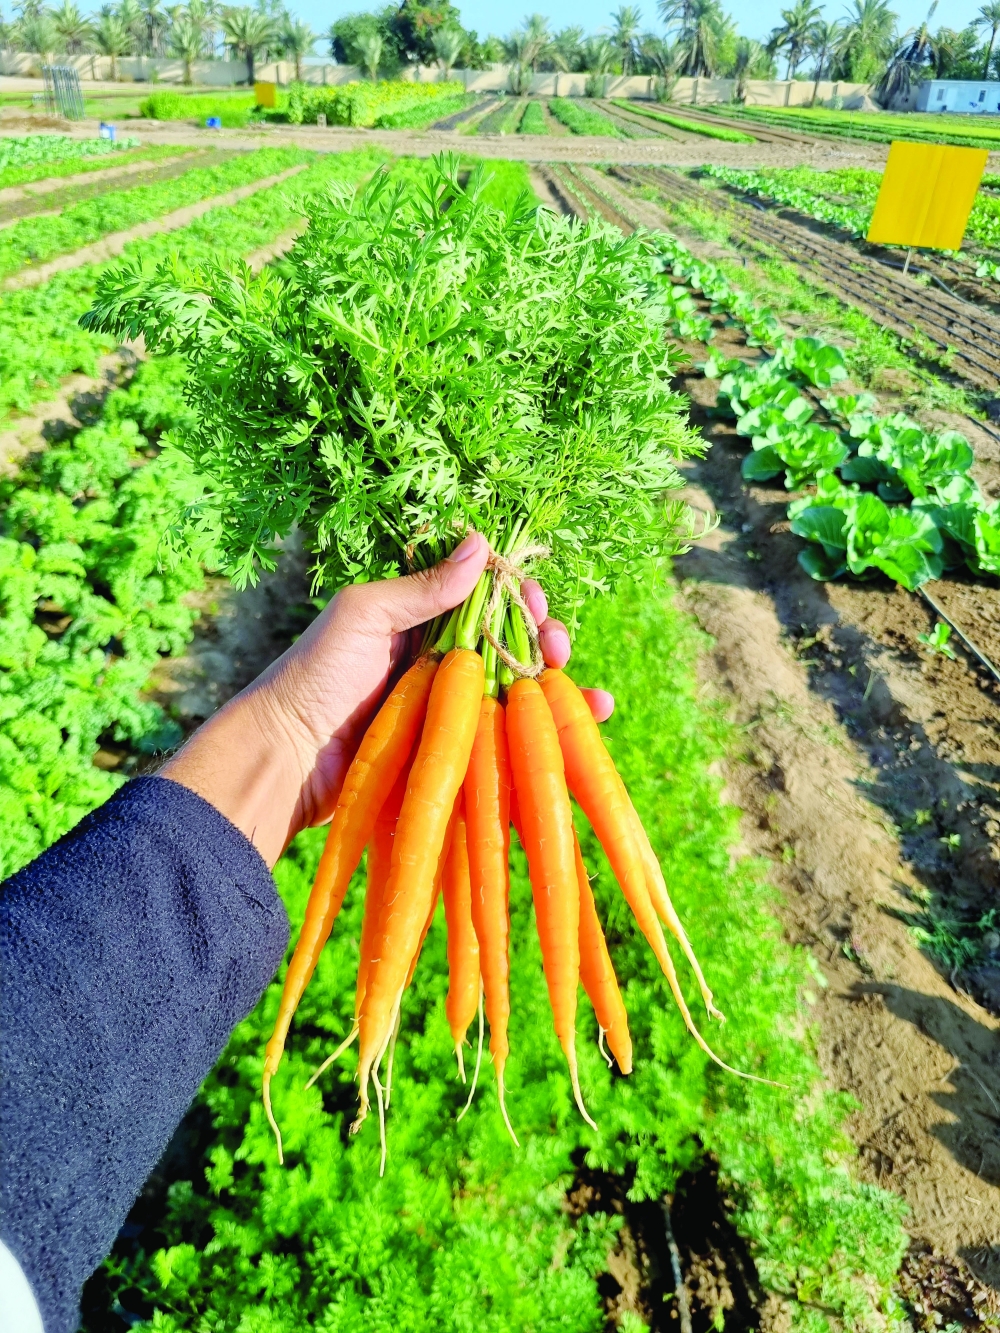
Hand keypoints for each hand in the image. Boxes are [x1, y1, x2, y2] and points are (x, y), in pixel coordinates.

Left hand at [161, 532, 613, 866]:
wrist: (287, 757)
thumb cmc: (315, 675)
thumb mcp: (364, 614)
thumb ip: (423, 587)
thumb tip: (482, 544)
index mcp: (420, 620)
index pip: (486, 598)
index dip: (518, 597)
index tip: (535, 604)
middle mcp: (441, 661)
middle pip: (512, 644)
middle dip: (546, 641)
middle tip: (558, 647)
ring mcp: (450, 708)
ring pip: (518, 692)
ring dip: (560, 689)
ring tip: (593, 698)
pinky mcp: (454, 751)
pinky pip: (507, 738)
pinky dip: (548, 734)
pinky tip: (583, 728)